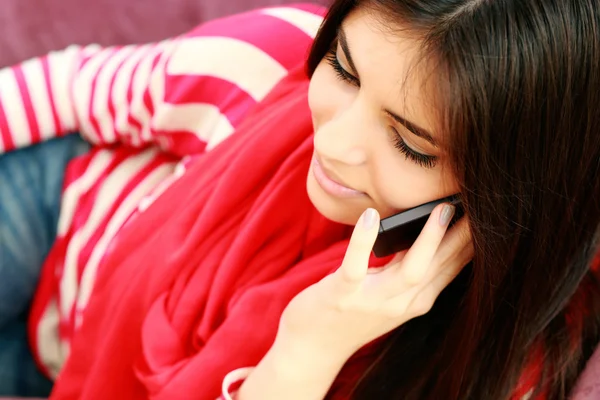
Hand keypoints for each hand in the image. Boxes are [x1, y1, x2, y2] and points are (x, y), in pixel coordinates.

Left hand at [278, 204, 473, 358]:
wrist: (314, 347)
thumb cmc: (353, 312)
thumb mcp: (390, 294)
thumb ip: (410, 269)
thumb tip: (432, 232)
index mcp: (415, 300)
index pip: (452, 269)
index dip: (471, 243)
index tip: (486, 216)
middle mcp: (400, 304)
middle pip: (439, 267)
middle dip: (460, 237)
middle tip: (475, 204)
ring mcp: (372, 301)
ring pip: (410, 272)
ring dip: (428, 241)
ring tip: (441, 209)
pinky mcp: (342, 294)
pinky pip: (355, 267)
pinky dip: (364, 241)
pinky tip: (370, 216)